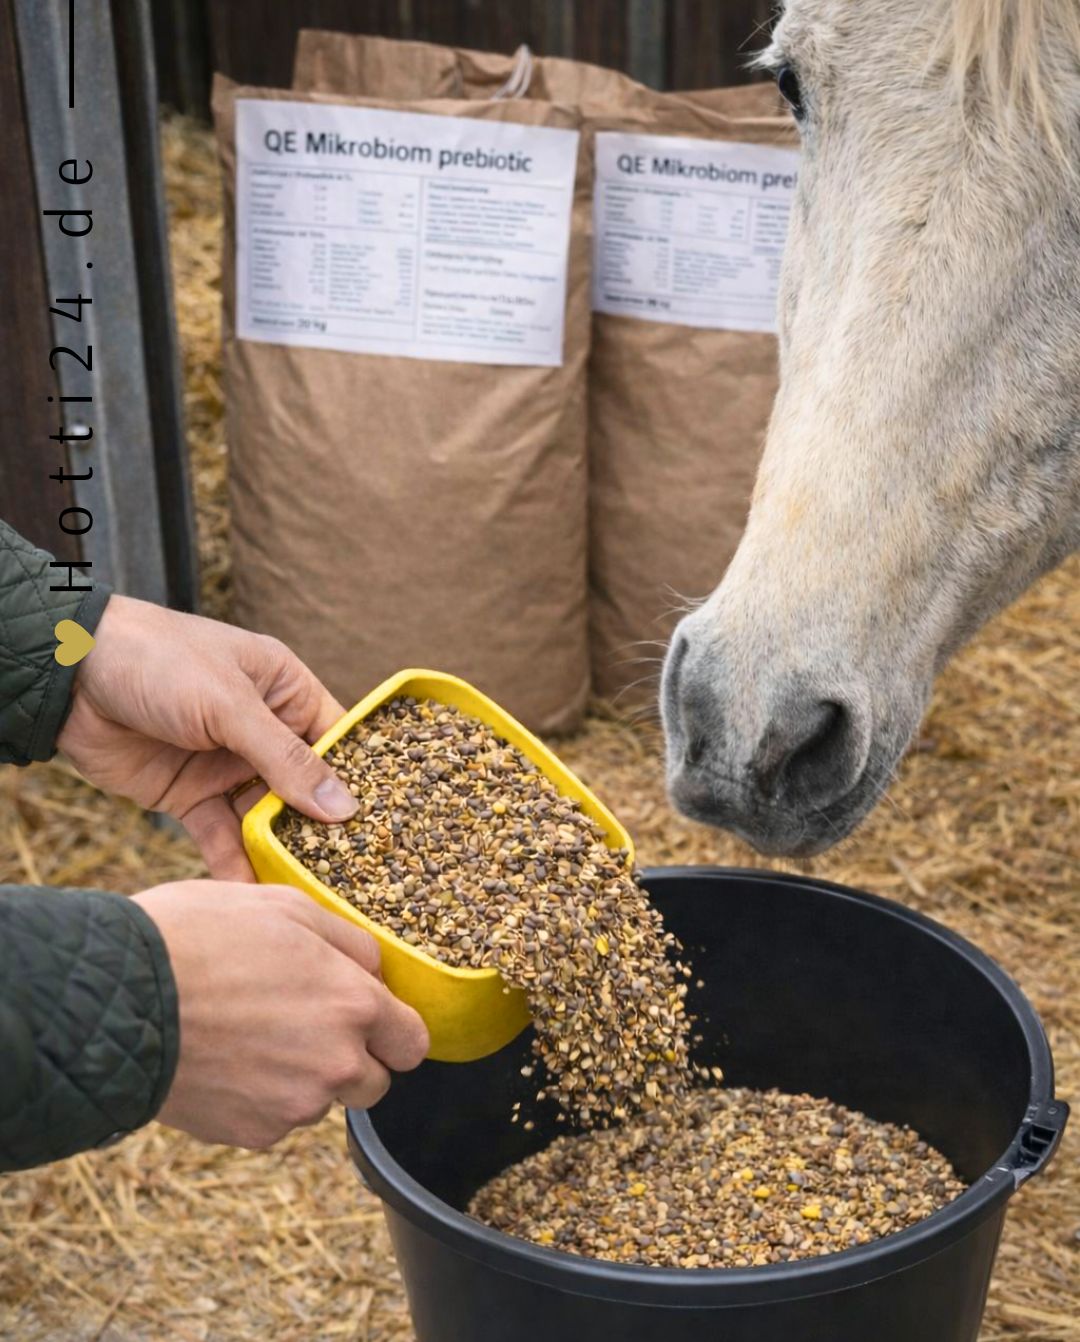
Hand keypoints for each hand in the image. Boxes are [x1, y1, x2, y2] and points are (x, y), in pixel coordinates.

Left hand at [58, 595, 357, 879]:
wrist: (69, 676)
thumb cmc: (160, 660)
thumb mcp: (230, 705)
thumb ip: (284, 760)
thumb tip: (343, 808)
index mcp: (286, 691)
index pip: (338, 742)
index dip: (360, 782)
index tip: (388, 828)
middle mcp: (264, 730)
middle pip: (306, 788)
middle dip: (325, 828)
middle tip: (354, 875)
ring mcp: (227, 766)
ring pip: (268, 818)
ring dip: (284, 851)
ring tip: (311, 893)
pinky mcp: (191, 796)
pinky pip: (222, 836)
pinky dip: (235, 864)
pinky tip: (254, 895)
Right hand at [135, 881, 428, 1147]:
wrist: (118, 997)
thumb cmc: (199, 938)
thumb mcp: (286, 907)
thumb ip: (347, 942)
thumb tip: (375, 969)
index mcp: (354, 1005)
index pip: (412, 1042)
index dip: (393, 1029)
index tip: (371, 1019)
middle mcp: (336, 1064)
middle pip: (374, 1081)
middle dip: (352, 1056)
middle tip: (303, 1022)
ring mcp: (293, 1106)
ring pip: (321, 1100)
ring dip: (303, 1076)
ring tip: (251, 1033)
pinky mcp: (251, 1133)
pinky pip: (275, 1119)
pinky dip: (259, 1097)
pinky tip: (226, 1059)